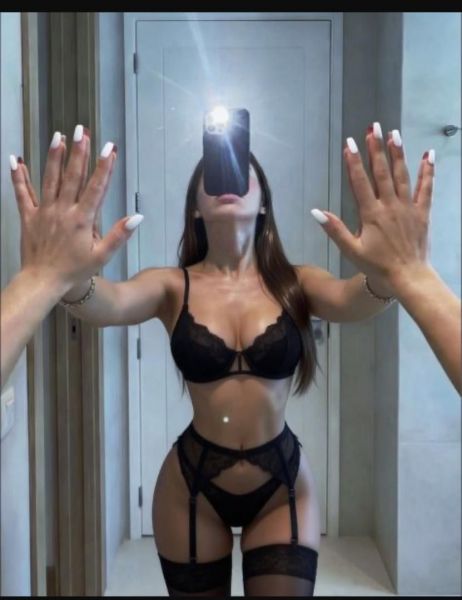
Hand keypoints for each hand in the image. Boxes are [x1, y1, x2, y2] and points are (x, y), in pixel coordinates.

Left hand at [10, 125, 142, 290]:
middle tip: (82, 131)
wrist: (42, 281)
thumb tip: (138, 217)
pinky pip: (22, 192)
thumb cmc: (74, 270)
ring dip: (54, 156)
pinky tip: (16, 159)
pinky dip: (18, 175)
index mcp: (82, 219)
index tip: (110, 148)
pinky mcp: (28, 216)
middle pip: (72, 176)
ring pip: (49, 179)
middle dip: (79, 152)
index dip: (104, 166)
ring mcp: (43, 211)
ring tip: (59, 136)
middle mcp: (62, 210)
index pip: (95, 187)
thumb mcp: (102, 256)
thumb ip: (119, 234)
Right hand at [311, 123, 434, 295]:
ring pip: (402, 175)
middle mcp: (390, 206)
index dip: (353, 162)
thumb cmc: (377, 266)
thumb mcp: (351, 251)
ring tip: (394, 134)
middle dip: (376, 149)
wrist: (408, 277)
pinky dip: (427, 170)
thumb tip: (315, 211)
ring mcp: (408, 207)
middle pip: (381, 172)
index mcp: (371, 214)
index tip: (349, 143)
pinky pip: (426, 188)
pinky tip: (428, 154)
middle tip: (373, 128)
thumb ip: (335, 229)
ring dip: (398, 153)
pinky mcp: (422, 212)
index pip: (360, 183)